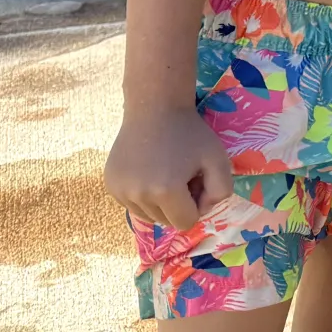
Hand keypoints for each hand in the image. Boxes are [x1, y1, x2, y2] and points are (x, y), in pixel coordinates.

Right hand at [105, 107, 234, 230]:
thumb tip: (203, 210)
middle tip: (182, 175)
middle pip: (166, 221)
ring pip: (148, 216)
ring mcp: (120, 191)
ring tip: (166, 172)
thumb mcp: (219, 158)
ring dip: (160, 203)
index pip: (186, 223)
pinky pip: (133, 205)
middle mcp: (139, 195)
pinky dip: (144, 196)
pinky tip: (149, 171)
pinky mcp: (110, 185)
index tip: (197, 182)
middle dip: (178, 205)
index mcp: (166, 191)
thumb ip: (221, 190)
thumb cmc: (190, 133)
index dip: (197, 205)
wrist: (154, 108)